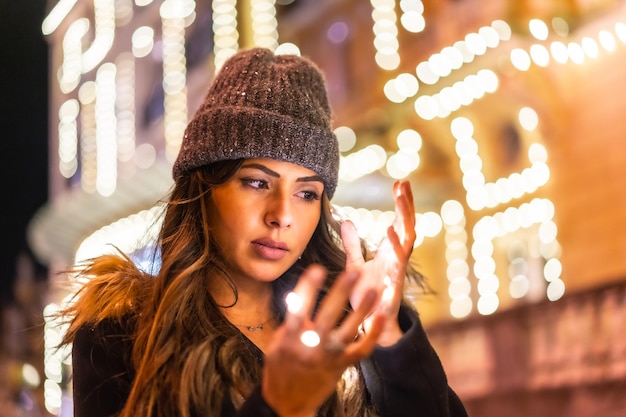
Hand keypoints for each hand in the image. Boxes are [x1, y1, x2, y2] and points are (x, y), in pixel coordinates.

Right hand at [262, 265, 384, 416]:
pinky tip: (381, 317)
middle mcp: (310, 347)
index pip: (298, 308)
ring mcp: (328, 357)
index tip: (318, 268)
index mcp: (290, 339)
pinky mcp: (341, 366)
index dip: (308, 287)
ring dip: (362, 310)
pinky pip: (361, 350)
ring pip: (348, 331)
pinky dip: (373, 334)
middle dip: (341, 292)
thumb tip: (297, 297)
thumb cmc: (280, 369)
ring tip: (374, 290)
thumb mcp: (276, 345)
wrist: (288, 404)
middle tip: (353, 272)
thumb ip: (289, 323)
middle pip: (328, 315)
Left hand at [342, 180, 415, 346]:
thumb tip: (347, 222)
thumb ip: (353, 245)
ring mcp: (398, 269)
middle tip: (404, 183)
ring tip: (400, 200)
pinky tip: (388, 230)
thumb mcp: (356, 264)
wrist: (370, 324)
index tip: (400, 182)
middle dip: (406, 204)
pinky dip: (395, 246)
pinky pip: (399, 262)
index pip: (399, 221)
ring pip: (408, 239)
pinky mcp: (395, 282)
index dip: (401, 203)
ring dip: (405, 218)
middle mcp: (397, 257)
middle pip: (407, 225)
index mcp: (389, 251)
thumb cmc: (366, 295)